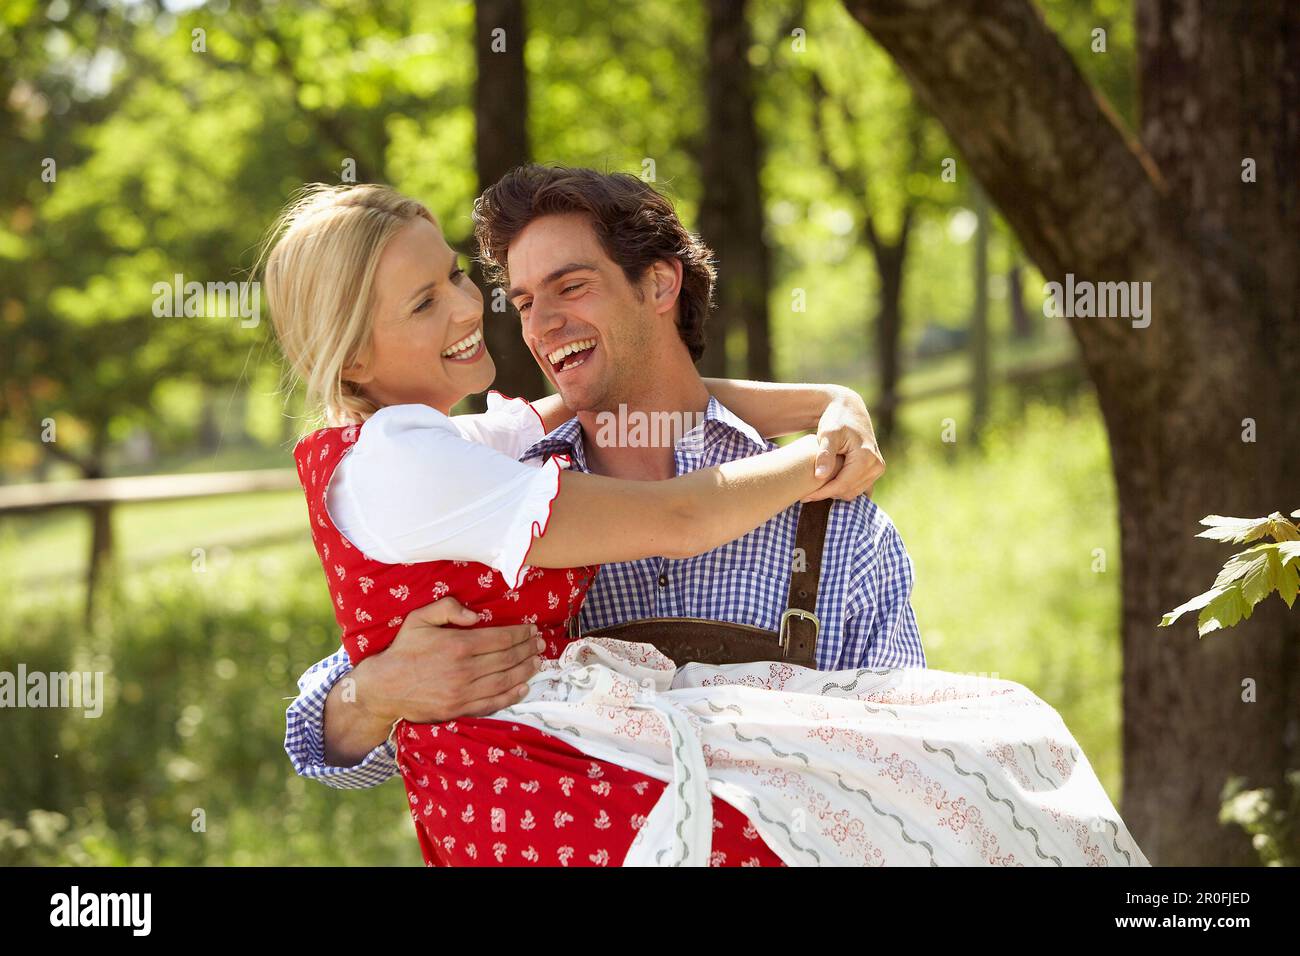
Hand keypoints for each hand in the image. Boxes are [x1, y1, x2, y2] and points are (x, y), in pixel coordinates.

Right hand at [351, 597, 543, 723]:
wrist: (384, 688)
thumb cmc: (403, 650)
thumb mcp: (419, 618)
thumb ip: (448, 608)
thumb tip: (476, 616)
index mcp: (458, 645)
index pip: (501, 638)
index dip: (521, 634)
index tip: (532, 630)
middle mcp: (464, 670)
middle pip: (507, 659)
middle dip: (527, 650)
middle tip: (541, 644)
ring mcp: (463, 692)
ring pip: (504, 681)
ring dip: (525, 671)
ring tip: (537, 662)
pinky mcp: (459, 709)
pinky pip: (492, 703)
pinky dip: (511, 696)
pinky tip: (524, 688)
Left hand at [805, 387, 884, 501]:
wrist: (849, 410)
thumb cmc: (835, 419)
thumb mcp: (827, 434)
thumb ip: (825, 454)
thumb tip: (820, 476)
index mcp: (866, 456)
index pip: (842, 484)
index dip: (823, 493)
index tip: (804, 496)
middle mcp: (876, 464)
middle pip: (848, 491)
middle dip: (827, 494)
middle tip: (806, 493)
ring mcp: (878, 468)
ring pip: (853, 492)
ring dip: (835, 492)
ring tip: (815, 487)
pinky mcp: (875, 470)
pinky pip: (859, 488)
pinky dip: (844, 489)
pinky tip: (828, 485)